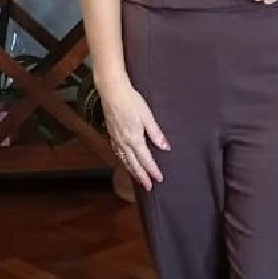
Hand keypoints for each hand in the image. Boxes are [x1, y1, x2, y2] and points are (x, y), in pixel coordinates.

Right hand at [99, 77, 169, 192]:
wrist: (112, 91)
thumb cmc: (130, 101)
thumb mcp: (147, 116)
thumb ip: (156, 133)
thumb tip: (165, 147)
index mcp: (134, 139)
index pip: (145, 160)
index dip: (152, 170)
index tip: (159, 179)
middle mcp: (123, 142)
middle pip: (134, 164)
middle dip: (142, 176)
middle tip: (149, 187)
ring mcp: (116, 138)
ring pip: (124, 160)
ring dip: (132, 170)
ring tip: (138, 178)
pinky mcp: (112, 133)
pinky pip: (117, 152)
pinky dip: (123, 160)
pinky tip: (125, 161)